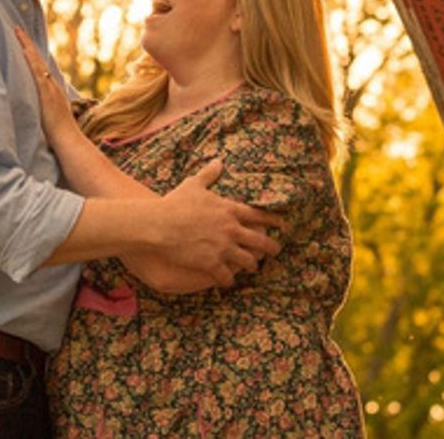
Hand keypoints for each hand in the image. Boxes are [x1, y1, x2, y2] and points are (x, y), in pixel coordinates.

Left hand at [13, 27, 76, 139]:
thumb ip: (43, 109)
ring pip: (37, 62)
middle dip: (27, 44)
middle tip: (17, 28)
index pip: (40, 67)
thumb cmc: (59, 133)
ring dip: (27, 46)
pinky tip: (23, 49)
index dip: (32, 54)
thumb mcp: (50, 116)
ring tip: (17, 32)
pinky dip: (31, 59)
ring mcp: (49, 87)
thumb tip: (35, 109)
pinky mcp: (46, 92)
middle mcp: (51, 85)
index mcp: (51, 90)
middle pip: (38, 59)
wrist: (67, 139)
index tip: (23, 42)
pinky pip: (37, 71)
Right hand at [155, 160, 284, 286]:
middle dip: (271, 247)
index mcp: (230, 210)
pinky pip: (227, 276)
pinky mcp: (212, 263)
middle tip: (276, 251)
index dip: (274, 221)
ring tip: (253, 268)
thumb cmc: (176, 203)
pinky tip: (228, 282)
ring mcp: (223, 248)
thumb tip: (218, 162)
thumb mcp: (194, 184)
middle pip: (260, 241)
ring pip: (247, 261)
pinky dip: (229, 280)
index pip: (259, 216)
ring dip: (252, 265)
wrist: (160, 224)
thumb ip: (209, 174)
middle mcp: (231, 229)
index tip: (283, 224)